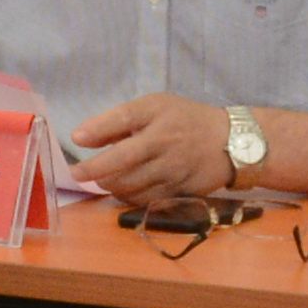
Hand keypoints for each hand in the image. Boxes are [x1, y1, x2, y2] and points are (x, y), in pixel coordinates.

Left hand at [55, 88, 244, 205]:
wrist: (232, 142)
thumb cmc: (185, 120)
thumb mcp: (154, 107)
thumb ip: (117, 122)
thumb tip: (80, 137)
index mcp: (157, 116)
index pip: (124, 119)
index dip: (98, 130)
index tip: (75, 140)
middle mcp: (165, 143)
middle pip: (122, 161)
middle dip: (95, 170)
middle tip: (79, 173)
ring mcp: (173, 170)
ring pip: (130, 185)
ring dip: (110, 185)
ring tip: (104, 178)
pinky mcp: (180, 191)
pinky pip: (145, 200)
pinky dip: (128, 197)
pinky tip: (124, 189)